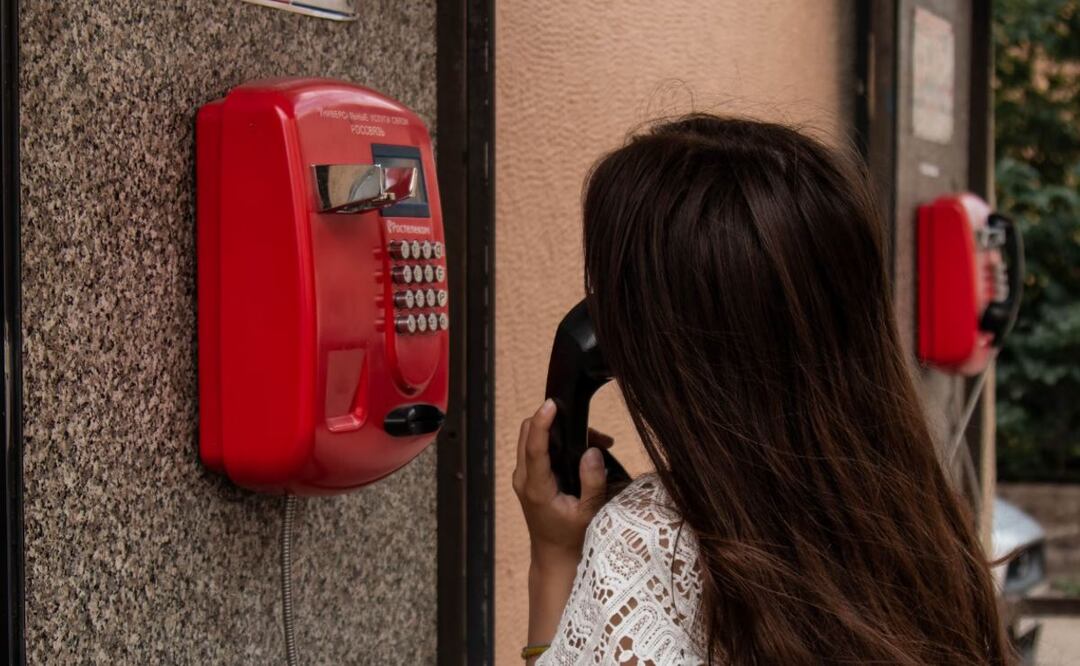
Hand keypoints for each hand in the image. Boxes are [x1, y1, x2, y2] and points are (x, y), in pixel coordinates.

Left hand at [512, 399, 612, 571]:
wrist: (554, 556)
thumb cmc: (573, 538)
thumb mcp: (589, 513)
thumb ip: (592, 481)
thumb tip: (592, 450)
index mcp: (537, 488)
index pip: (534, 447)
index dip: (542, 422)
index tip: (552, 404)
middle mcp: (524, 479)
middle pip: (527, 434)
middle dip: (553, 422)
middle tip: (588, 428)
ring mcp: (523, 478)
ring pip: (530, 438)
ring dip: (556, 431)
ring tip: (594, 440)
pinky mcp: (528, 478)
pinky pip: (535, 449)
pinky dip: (555, 441)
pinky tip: (583, 450)